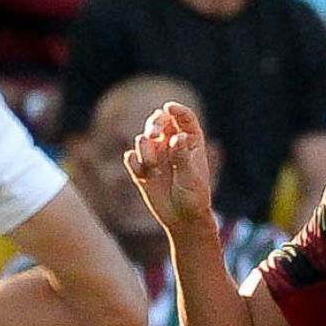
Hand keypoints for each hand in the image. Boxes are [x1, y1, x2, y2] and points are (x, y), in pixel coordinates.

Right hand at [125, 102, 214, 233]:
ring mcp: (156, 156)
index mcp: (190, 142)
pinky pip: (132, 158)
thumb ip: (182, 157)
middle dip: (154, 123)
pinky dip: (134, 162)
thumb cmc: (194, 197)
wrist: (182, 218)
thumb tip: (176, 137)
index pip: (184, 118)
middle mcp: (171, 144)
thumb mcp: (191, 177)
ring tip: (152, 166)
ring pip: (143, 139)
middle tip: (153, 134)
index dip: (176, 110)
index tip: (168, 107)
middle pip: (159, 121)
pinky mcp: (142, 169)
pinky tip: (143, 174)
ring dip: (144, 148)